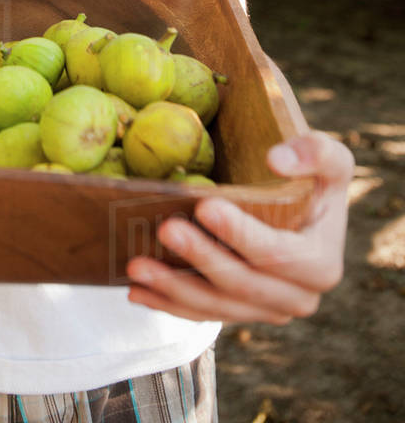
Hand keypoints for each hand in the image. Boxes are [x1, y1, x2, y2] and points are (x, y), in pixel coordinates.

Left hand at [125, 130, 353, 323]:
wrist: (299, 206)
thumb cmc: (311, 176)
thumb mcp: (330, 157)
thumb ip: (315, 152)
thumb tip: (277, 160)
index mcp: (321, 264)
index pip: (278, 255)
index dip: (241, 235)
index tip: (205, 206)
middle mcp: (298, 298)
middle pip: (241, 285)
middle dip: (200, 259)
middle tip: (165, 228)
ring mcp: (266, 310)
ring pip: (216, 307)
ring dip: (173, 289)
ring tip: (136, 266)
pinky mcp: (239, 312)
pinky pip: (201, 314)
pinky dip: (167, 304)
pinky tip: (136, 290)